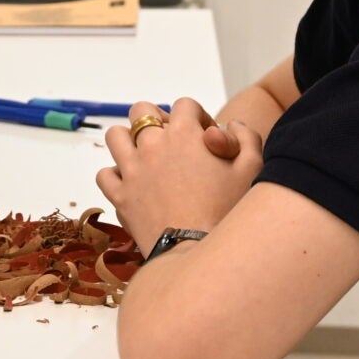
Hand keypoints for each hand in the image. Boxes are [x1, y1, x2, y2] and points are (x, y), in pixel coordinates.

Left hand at [96, 97, 264, 253]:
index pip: (185, 104)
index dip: (199, 118)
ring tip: (147, 158)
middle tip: (174, 144)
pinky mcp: (120, 196)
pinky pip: (105, 175)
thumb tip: (231, 124)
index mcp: (184, 134)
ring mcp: (132, 170)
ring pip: (115, 137)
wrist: (198, 254)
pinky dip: (116, 176)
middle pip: (142, 111)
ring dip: (129, 141)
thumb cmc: (229, 212)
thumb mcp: (253, 169)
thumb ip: (246, 137)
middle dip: (157, 120)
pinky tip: (134, 186)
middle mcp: (152, 145)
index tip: (207, 141)